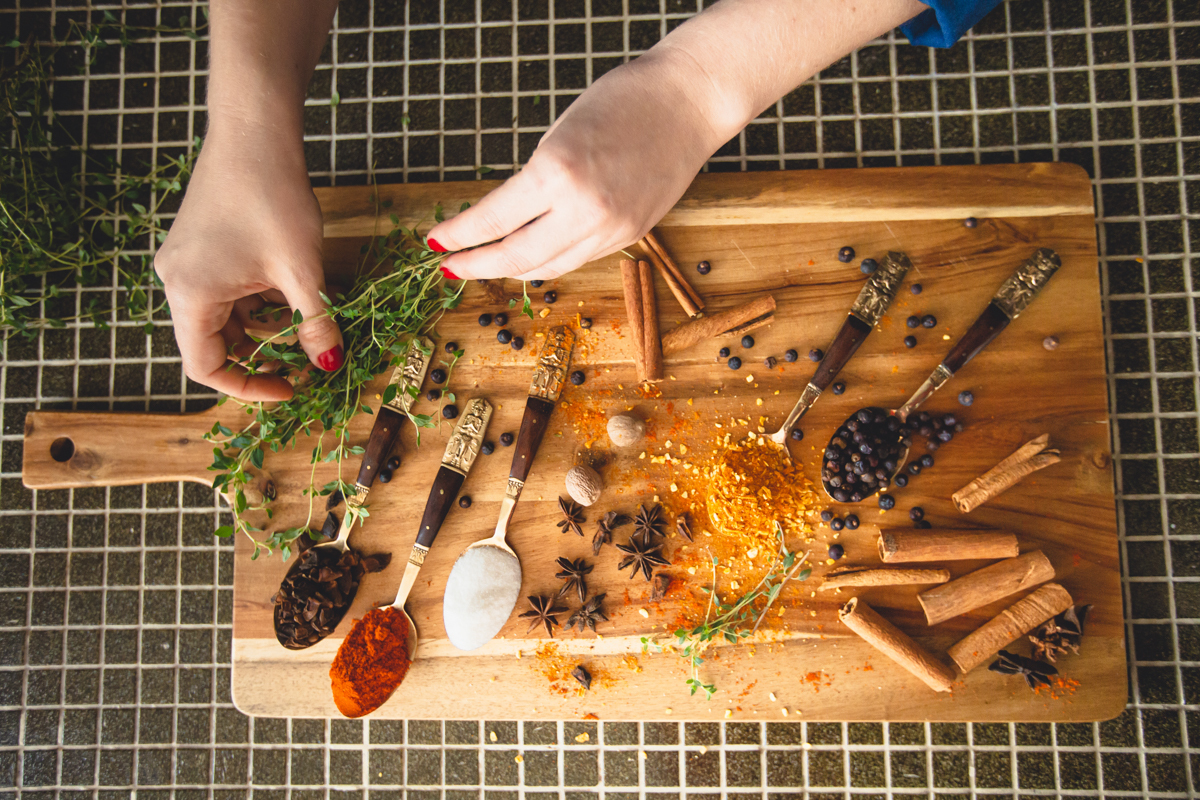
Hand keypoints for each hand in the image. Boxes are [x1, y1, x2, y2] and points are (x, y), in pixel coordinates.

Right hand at [154, 126, 343, 400]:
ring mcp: (188, 263)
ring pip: (225, 318)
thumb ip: (315, 324)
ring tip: (309, 329)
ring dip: (265, 330)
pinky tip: (297, 297)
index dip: (247, 387)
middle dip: (261, 359)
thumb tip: (328, 365)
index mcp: (190, 295)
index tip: (289, 388)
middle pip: (214, 344)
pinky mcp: (203, 247)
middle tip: (305, 364)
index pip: (205, 367)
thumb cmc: (272, 196)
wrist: (255, 131)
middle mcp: (177, 282)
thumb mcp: (302, 271)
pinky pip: (228, 292)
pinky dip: (260, 303)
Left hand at [426, 51, 724, 280]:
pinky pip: (578, 258)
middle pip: (516, 257)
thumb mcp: (560, 132)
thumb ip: (536, 180)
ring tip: (485, 264)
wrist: (689, 101)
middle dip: (476, 265)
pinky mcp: (631, 235)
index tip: (435, 240)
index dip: (459, 236)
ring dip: (511, 268)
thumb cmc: (623, 100)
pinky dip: (548, 261)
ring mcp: (611, 228)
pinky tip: (530, 256)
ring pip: (548, 266)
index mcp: (557, 173)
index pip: (492, 220)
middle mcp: (584, 210)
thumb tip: (506, 217)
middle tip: (451, 265)